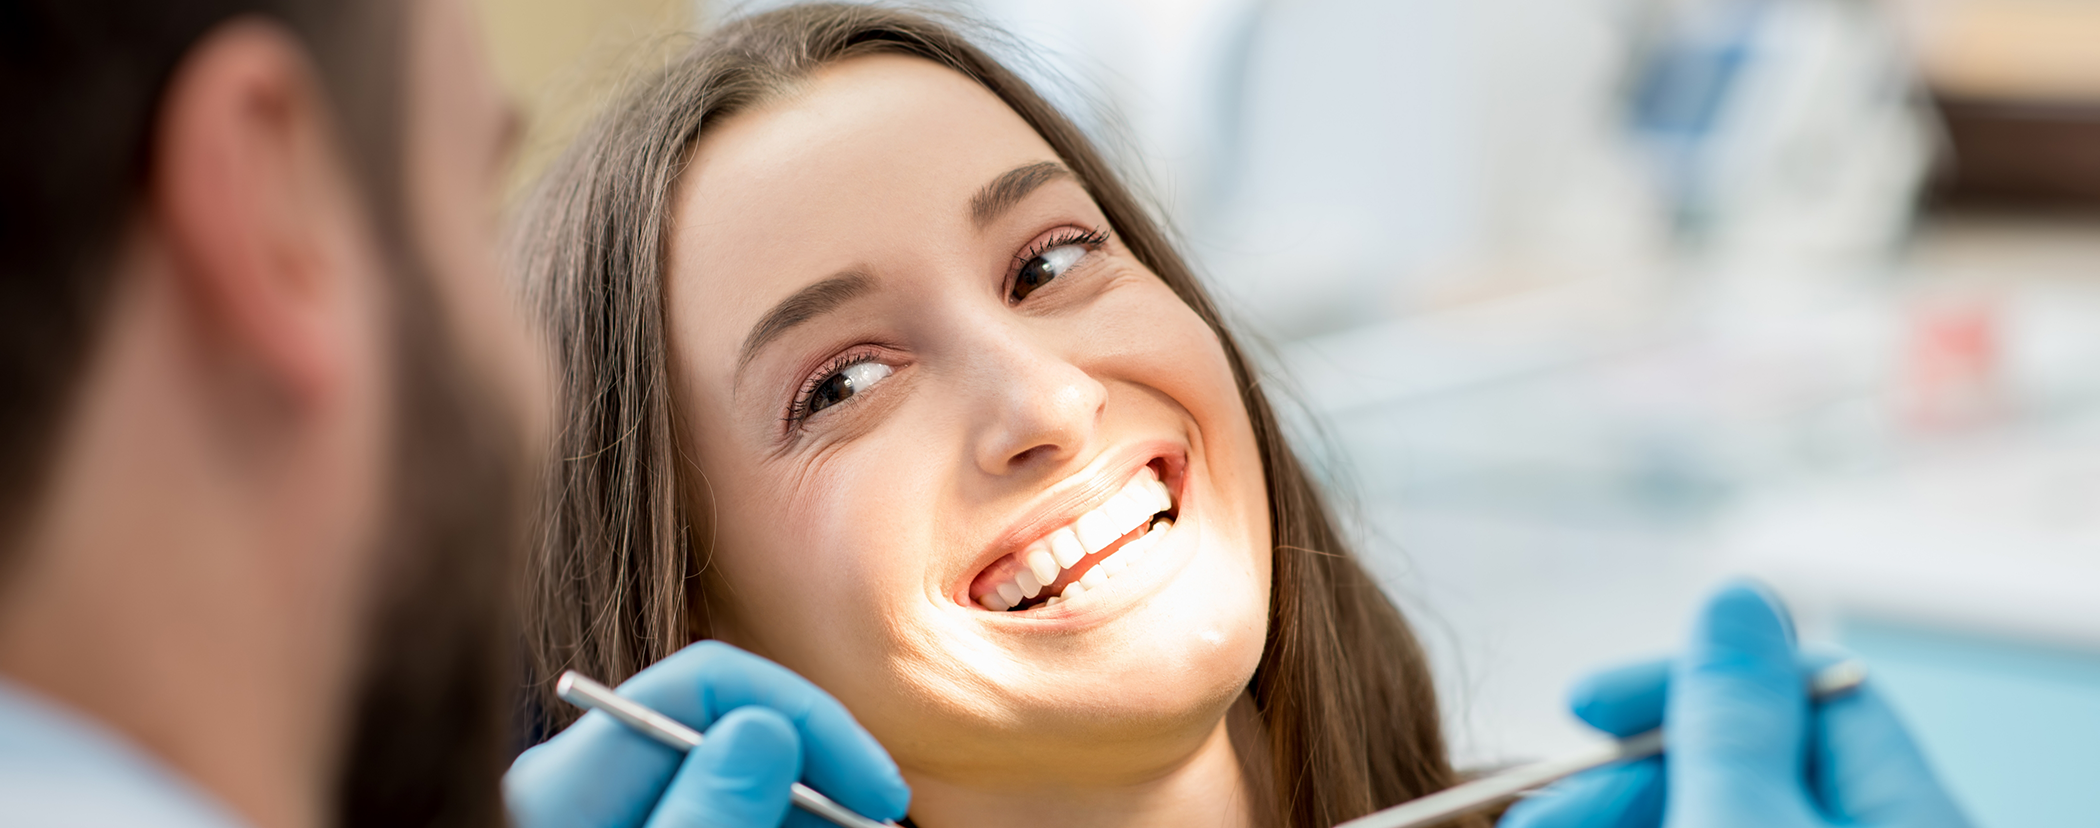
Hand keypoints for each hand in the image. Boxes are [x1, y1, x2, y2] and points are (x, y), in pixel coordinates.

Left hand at [505, 641, 909, 827]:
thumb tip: (765, 724)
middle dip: (818, 768)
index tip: (873, 786)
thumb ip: (703, 815)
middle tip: (876, 822)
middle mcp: (582, 786)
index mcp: (563, 784)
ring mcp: (608, 814)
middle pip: (730, 730)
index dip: (805, 717)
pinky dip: (776, 825)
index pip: (706, 682)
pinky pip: (720, 809)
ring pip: (736, 777)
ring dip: (808, 804)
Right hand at [1499, 584, 1969, 827]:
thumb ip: (1733, 716)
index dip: (1683, 682)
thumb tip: (1737, 597)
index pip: (1802, 688)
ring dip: (1622, 807)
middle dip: (1631, 767)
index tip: (1582, 705)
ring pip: (1713, 806)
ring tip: (1543, 825)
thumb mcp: (1740, 822)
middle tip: (1543, 808)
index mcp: (1905, 809)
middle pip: (1748, 757)